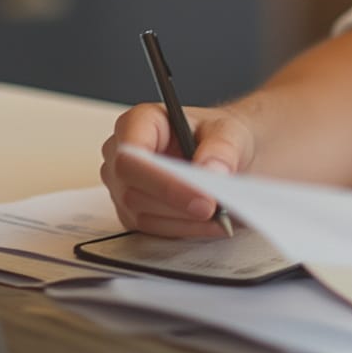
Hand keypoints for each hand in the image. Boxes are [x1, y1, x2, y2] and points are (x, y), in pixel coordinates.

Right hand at [99, 101, 256, 236]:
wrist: (228, 152)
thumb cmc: (219, 134)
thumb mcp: (230, 130)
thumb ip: (221, 148)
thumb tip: (210, 172)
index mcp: (138, 123)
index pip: (131, 156)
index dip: (161, 179)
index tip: (199, 195)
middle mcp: (122, 155)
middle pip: (132, 190)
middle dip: (176, 203)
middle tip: (213, 209)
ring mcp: (123, 187)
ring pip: (141, 214)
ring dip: (183, 220)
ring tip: (221, 215)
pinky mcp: (133, 213)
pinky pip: (152, 229)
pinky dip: (185, 229)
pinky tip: (211, 223)